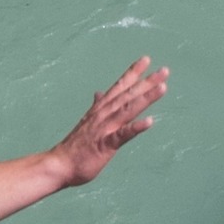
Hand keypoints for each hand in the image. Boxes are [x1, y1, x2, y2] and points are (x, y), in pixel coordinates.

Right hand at [49, 56, 167, 185]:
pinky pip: (122, 135)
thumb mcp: (87, 122)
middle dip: (147, 82)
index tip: (146, 59)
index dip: (133, 73)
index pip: (119, 86)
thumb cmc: (75, 147)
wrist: (58, 165)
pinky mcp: (105, 145)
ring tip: (163, 88)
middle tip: (165, 70)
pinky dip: (136, 127)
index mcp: (100, 109)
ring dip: (145, 98)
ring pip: (128, 110)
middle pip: (128, 94)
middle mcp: (103, 114)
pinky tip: (149, 122)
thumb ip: (97, 107)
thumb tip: (98, 93)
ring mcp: (104, 128)